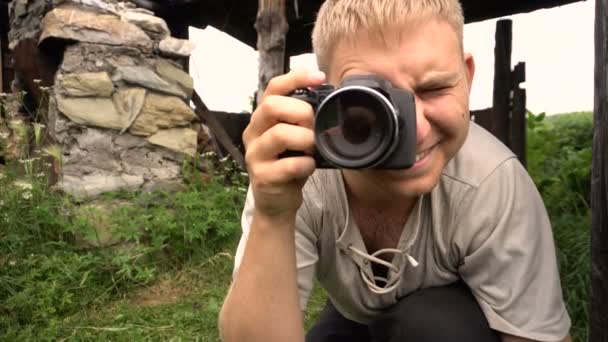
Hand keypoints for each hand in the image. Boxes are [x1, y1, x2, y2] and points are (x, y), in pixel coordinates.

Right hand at [243, 69, 325, 220]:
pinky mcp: (262, 176)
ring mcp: (254, 154)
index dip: (296, 77)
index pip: (273, 87)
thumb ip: (304, 119)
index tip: (319, 76)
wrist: (277, 202)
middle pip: (272, 106)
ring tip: (313, 148)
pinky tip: (309, 167)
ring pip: (280, 134)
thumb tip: (329, 99)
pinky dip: (305, 164)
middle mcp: (253, 132)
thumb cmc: (289, 164)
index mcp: (262, 118)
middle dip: (301, 112)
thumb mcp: (295, 137)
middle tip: (314, 126)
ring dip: (305, 139)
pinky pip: (288, 165)